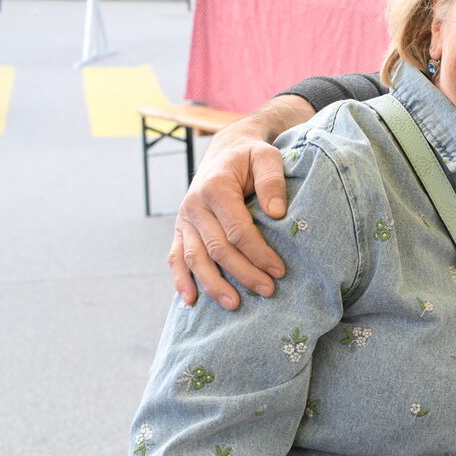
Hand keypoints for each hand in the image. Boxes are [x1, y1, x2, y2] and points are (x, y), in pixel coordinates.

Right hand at [169, 96, 313, 308]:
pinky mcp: (181, 229)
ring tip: (234, 305)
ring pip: (195, 258)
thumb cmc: (250, 156)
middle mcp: (194, 204)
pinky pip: (176, 257)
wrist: (226, 150)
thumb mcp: (267, 156)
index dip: (258, 252)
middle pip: (217, 248)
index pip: (237, 229)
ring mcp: (184, 219)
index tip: (279, 270)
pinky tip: (191, 301)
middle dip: (243, 272)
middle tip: (268, 291)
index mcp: (216, 187)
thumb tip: (276, 213)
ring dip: (213, 284)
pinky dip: (181, 280)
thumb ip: (272, 180)